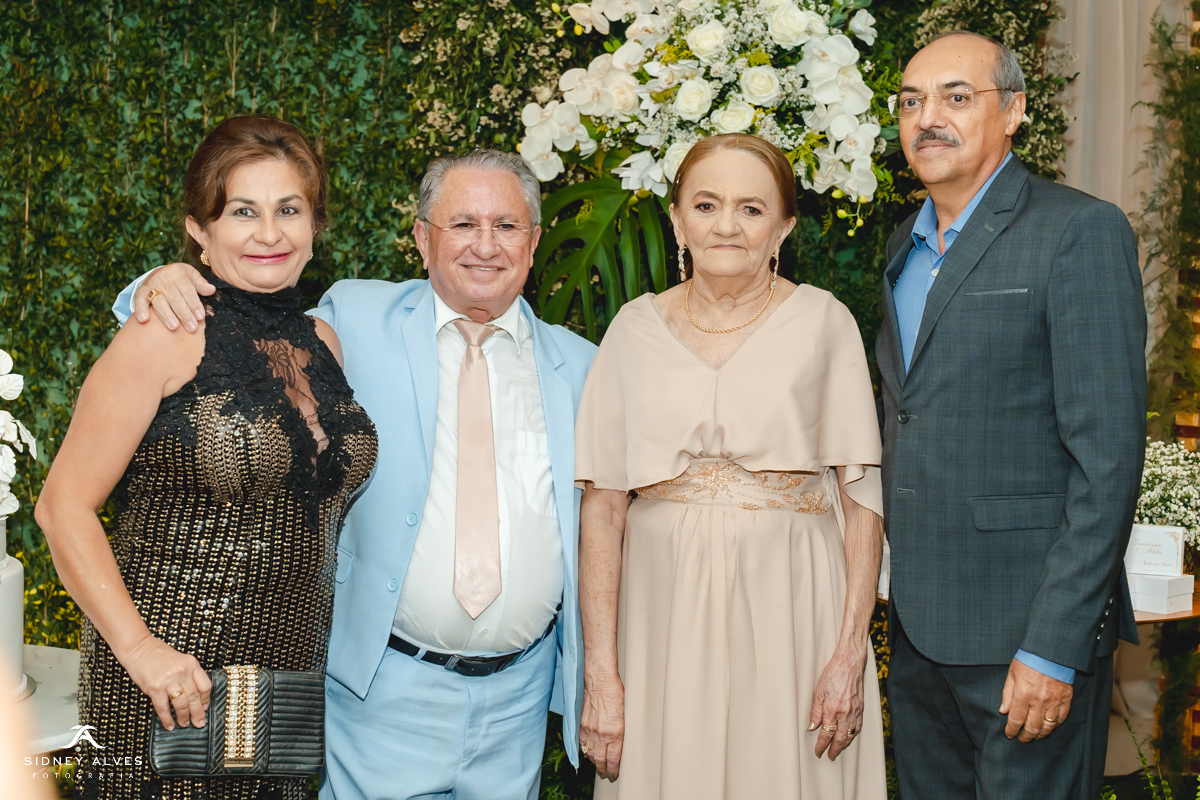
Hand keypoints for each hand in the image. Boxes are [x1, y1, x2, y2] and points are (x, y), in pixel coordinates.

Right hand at [116, 634, 211, 730]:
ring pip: (181, 704)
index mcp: (191, 664)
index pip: (205, 685)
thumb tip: (195, 696)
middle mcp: (182, 672)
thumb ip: (189, 674)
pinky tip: (169, 725)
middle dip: (198, 713)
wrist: (139, 648)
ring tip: (184, 724)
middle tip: (199, 723)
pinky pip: (163, 707)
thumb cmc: (158, 653)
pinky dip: (167, 718)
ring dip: (183, 717)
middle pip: (194, 697)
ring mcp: (168, 680)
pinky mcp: (154, 688)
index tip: (205, 708)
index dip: (206, 699)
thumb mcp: (180, 660)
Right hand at [134, 263, 213, 331]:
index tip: (200, 317)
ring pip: (159, 301)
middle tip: (191, 328)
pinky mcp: (141, 291)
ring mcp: (152, 285)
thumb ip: (201, 284)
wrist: (160, 273)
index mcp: (178, 273)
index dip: (194, 304)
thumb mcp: (192, 276)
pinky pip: (139, 300)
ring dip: (166, 315)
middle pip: (175, 298)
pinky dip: (140, 309)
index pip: (188, 290)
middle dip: (184, 314)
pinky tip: (144, 320)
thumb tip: (211, 290)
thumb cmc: (180, 278)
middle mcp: (164, 278)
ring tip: (173, 327)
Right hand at [580, 671, 624, 780]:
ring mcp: (589, 730)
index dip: (614, 770)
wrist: (599, 681)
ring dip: (595, 762)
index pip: (614, 759)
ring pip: (590, 753)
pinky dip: (586, 750)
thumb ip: (622, 732)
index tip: (615, 774)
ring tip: (599, 766)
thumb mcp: (626, 715)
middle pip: (600, 760)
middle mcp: (601, 733)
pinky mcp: (581, 725)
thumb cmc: (615, 693)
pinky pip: (582, 743)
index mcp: (615, 732)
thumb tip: (620, 745)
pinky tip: (589, 752)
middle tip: (607, 776)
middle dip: (604, 771)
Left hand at [809, 642, 866, 760]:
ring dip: (844, 745)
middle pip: (840, 738)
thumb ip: (815, 711)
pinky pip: (858, 727)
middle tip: (829, 756)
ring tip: (838, 750)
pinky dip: (853, 735)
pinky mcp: (861, 708)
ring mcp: (855, 711)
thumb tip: (812, 727)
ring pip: (850, 735)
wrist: (850, 664)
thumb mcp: (818, 691)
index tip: (818, 751)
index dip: (822, 745)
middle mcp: (845, 713)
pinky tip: (849, 737)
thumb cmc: (833, 674)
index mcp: (832, 708)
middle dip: (834, 750)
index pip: (826, 733)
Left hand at [999, 657, 1072, 742]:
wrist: (1050, 651)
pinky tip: (1049, 727)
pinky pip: (1061, 719)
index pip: (1016, 720)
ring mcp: (1054, 701)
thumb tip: (1003, 711)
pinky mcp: (1066, 699)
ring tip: (1035, 736)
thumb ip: (1007, 694)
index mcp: (1023, 694)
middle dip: (1026, 736)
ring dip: (1040, 734)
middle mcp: (1039, 701)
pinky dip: (1054, 726)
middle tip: (1022, 739)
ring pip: (1048, 726)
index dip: (1012, 730)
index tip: (1009, 735)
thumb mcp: (1012, 674)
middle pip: (1032, 727)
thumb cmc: (1028, 660)